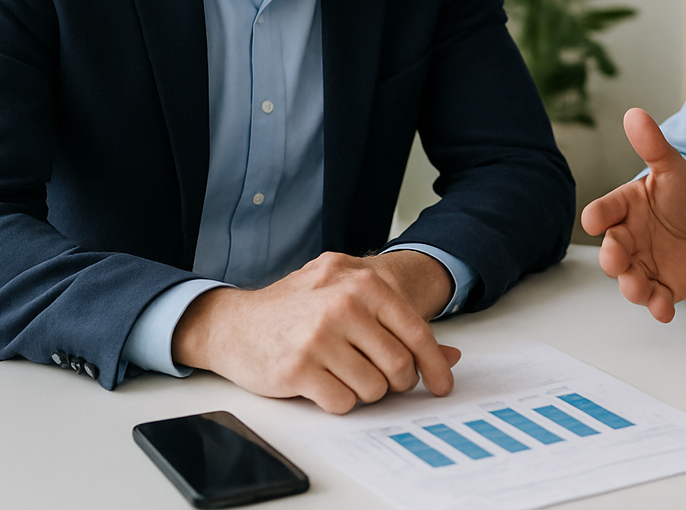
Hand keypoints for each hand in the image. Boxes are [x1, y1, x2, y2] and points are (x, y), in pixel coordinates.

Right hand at [171, 249, 462, 413]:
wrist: (234, 322)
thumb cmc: (298, 308)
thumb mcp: (349, 296)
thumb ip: (399, 321)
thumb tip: (451, 356)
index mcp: (362, 281)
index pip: (416, 331)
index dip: (434, 364)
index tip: (441, 384)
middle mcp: (343, 304)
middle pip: (399, 366)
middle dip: (395, 381)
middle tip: (380, 377)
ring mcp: (319, 337)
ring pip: (373, 388)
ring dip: (364, 390)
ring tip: (343, 372)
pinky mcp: (298, 368)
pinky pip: (343, 403)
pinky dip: (338, 400)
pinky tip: (323, 382)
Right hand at [580, 108, 685, 321]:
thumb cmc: (678, 197)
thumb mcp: (671, 169)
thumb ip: (653, 146)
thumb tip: (634, 113)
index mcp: (624, 209)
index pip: (604, 212)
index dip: (598, 216)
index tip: (594, 220)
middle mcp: (628, 240)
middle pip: (612, 251)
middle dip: (612, 257)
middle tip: (616, 259)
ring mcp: (643, 265)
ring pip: (630, 281)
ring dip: (632, 287)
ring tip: (638, 288)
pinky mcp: (663, 286)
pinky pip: (656, 300)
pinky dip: (658, 307)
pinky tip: (664, 309)